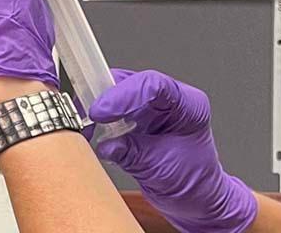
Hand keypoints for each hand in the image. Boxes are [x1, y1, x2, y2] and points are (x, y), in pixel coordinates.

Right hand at [90, 69, 256, 232]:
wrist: (195, 198)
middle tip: (86, 116)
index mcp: (188, 106)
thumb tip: (106, 145)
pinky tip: (91, 131)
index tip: (101, 112)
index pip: (154, 85)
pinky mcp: (138, 116)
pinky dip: (100, 118)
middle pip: (134, 83)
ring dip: (101, 106)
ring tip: (85, 126)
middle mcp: (171, 101)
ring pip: (121, 91)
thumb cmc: (193, 182)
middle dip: (107, 98)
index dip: (125, 95)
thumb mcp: (162, 171)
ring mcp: (154, 107)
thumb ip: (133, 155)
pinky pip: (115, 107)